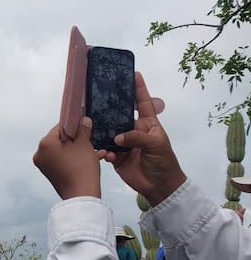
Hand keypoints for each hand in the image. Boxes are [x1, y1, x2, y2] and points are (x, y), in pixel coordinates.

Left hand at [33, 117, 100, 198]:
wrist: (82, 196)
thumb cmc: (82, 170)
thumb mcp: (85, 144)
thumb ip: (82, 129)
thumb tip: (83, 121)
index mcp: (44, 144)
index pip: (61, 126)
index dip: (75, 125)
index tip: (84, 125)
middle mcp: (40, 154)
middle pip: (61, 139)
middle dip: (77, 139)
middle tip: (89, 140)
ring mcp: (44, 165)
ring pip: (63, 150)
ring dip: (78, 149)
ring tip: (93, 150)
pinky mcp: (50, 173)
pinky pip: (62, 160)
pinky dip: (74, 158)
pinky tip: (89, 158)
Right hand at [101, 72, 185, 205]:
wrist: (159, 186)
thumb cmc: (164, 162)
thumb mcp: (156, 145)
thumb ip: (137, 137)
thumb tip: (117, 137)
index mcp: (148, 124)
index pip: (143, 103)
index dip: (139, 88)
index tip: (134, 73)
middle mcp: (134, 131)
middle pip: (120, 115)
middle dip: (111, 108)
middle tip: (98, 100)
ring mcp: (124, 144)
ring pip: (109, 132)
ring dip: (103, 132)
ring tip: (95, 129)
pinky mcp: (116, 157)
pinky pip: (105, 150)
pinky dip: (103, 151)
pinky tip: (105, 154)